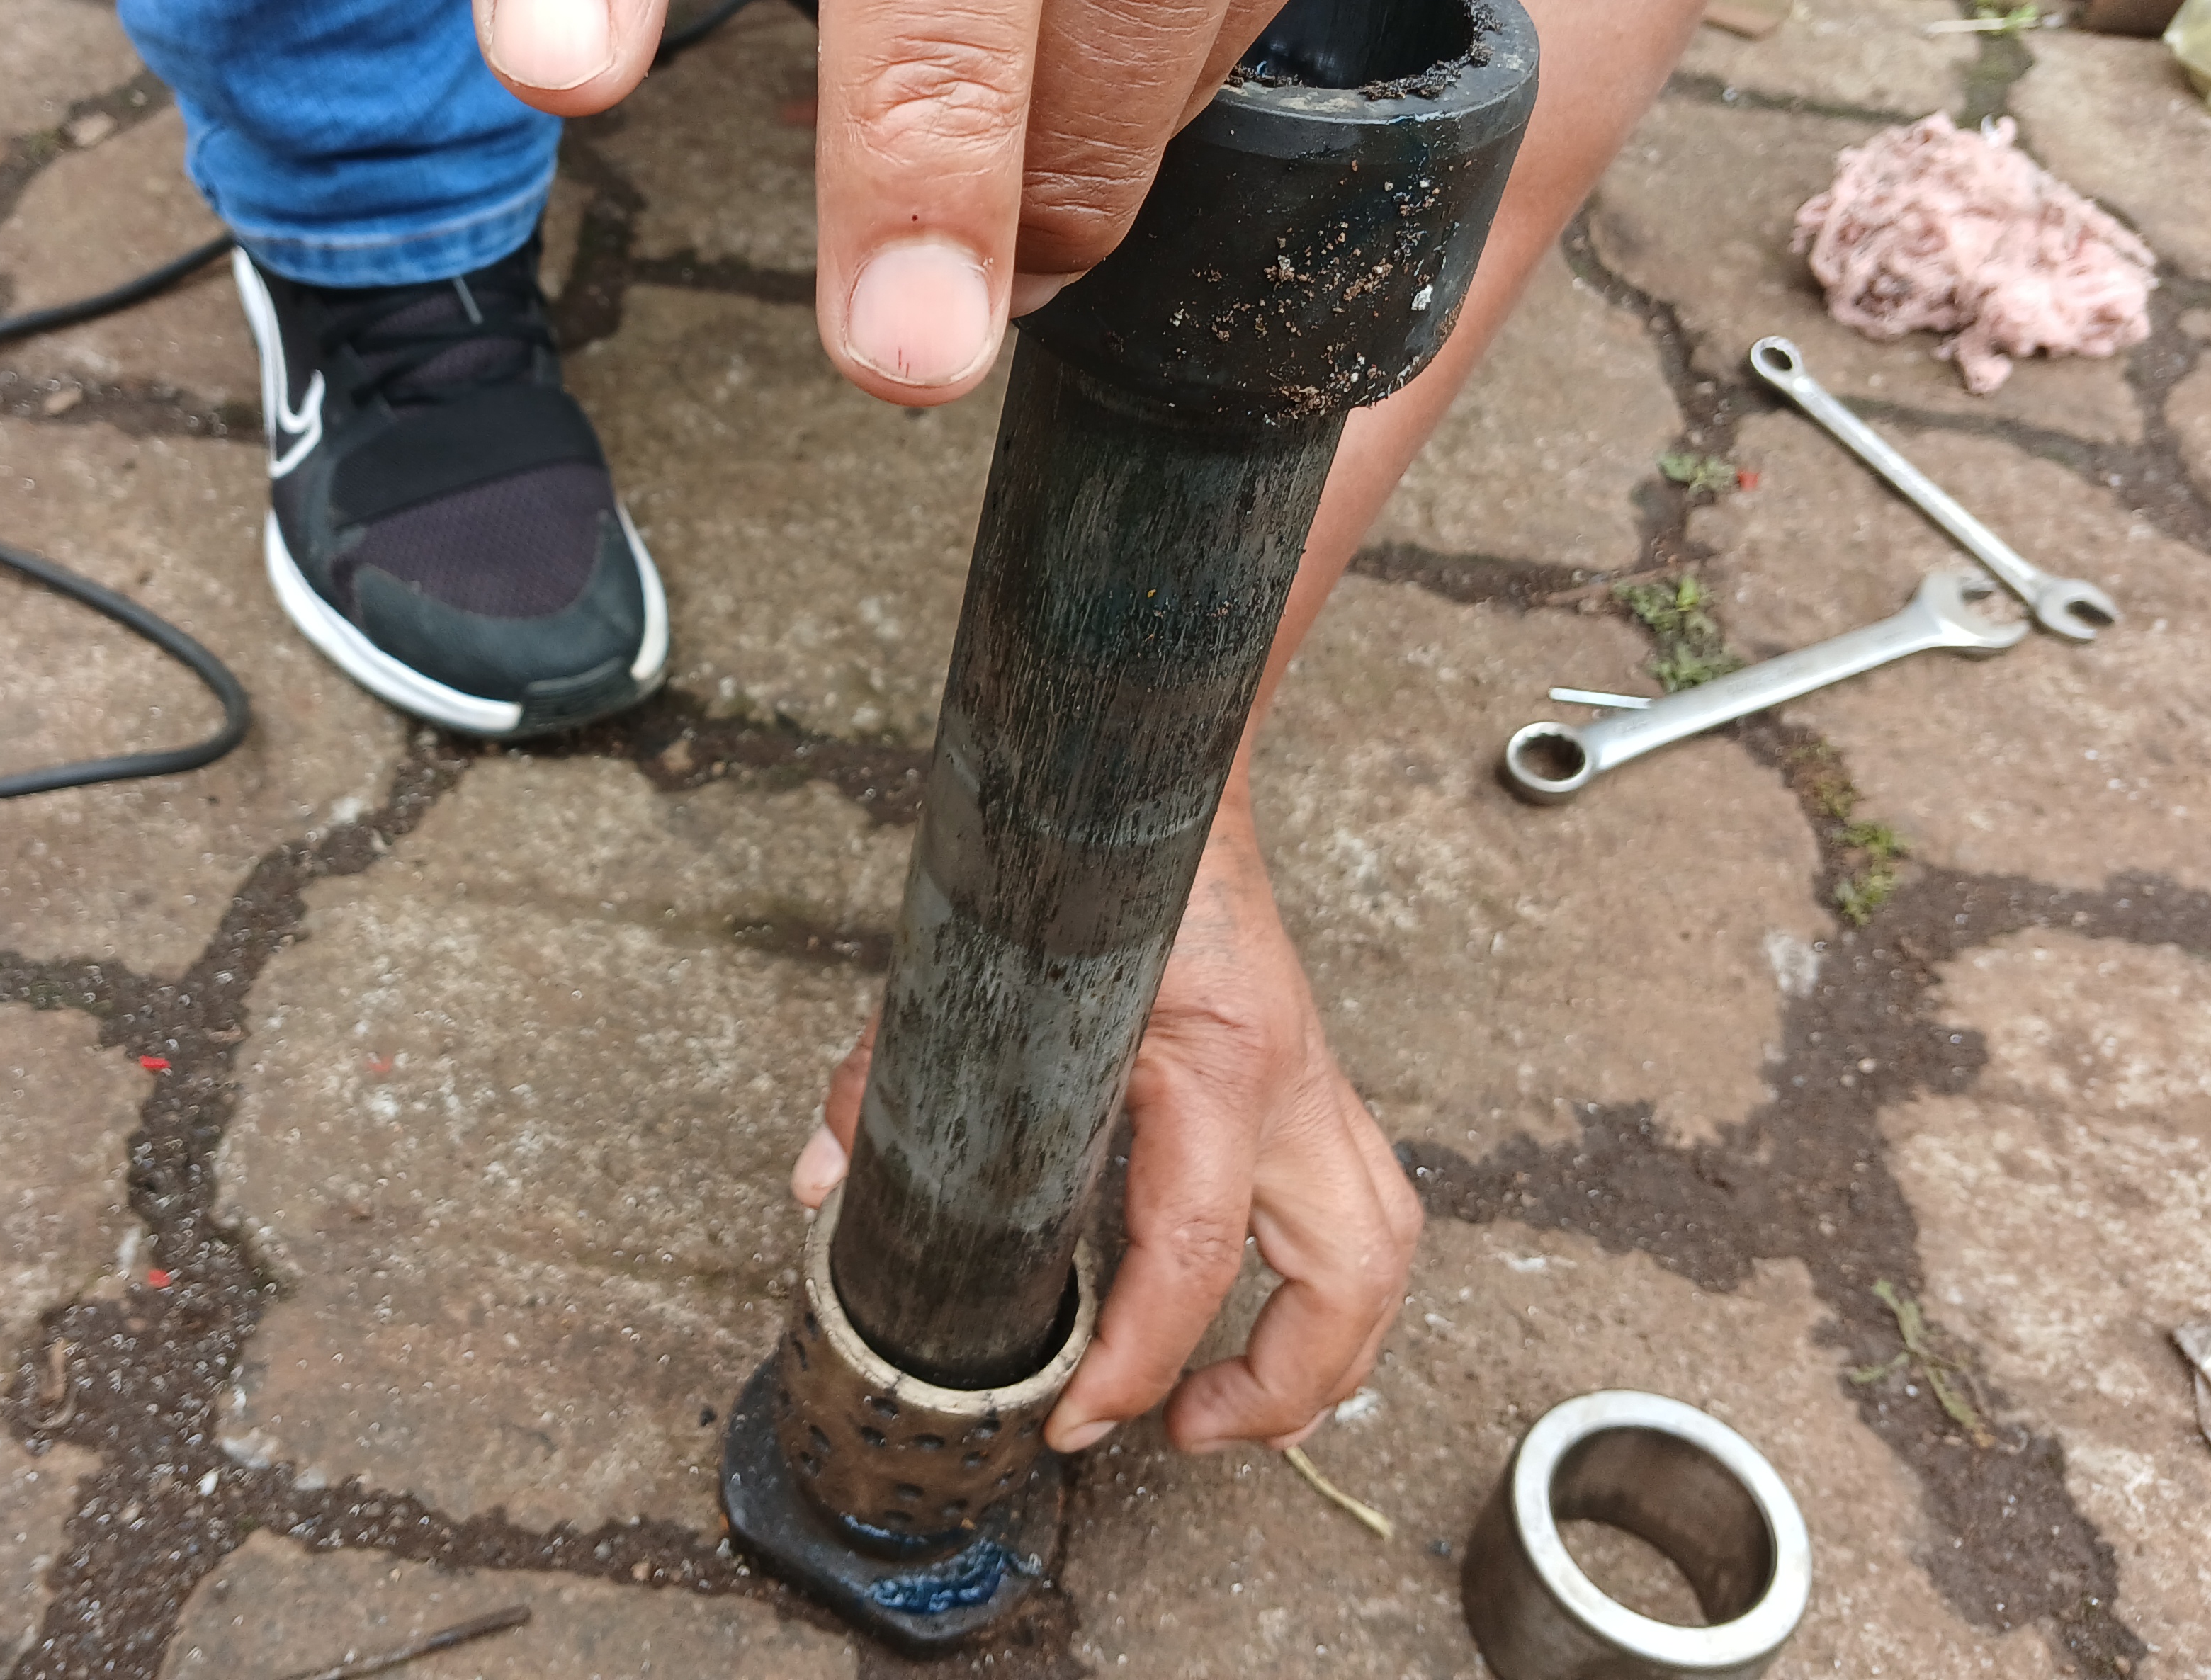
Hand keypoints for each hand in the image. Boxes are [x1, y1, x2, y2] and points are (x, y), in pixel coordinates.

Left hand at [793, 788, 1421, 1450]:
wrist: (1158, 777)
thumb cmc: (1082, 868)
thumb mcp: (969, 963)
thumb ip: (884, 1076)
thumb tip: (825, 1190)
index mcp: (1207, 1058)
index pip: (1192, 1251)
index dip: (1137, 1361)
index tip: (1079, 1422)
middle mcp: (1287, 1078)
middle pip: (1352, 1274)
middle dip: (1282, 1389)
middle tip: (1180, 1432)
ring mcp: (1317, 1081)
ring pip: (1386, 1250)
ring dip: (1330, 1355)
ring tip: (1234, 1409)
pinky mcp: (1316, 1084)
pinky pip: (1367, 1211)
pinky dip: (1330, 1291)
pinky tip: (1259, 1328)